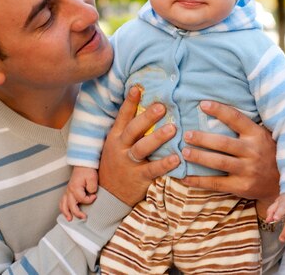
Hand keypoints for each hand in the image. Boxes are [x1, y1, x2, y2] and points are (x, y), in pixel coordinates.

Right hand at [59, 166, 97, 220]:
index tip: (95, 196)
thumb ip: (92, 187)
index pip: (82, 199)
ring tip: (69, 219)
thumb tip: (91, 194)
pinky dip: (63, 207)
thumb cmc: (87, 170)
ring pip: (63, 204)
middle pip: (71, 205)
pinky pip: (62, 201)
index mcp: (75, 188)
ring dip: (66, 213)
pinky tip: (66, 212)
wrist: (83, 164)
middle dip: (77, 213)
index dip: (90, 200)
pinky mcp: (68, 191)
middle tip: (84, 217)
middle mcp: (69, 190)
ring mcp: (67, 191)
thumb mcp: (92, 178)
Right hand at [98, 86, 179, 205]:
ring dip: (157, 137)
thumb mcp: (115, 145)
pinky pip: (153, 169)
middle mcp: (120, 148)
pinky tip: (177, 157)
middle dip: (147, 117)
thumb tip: (146, 107)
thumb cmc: (116, 165)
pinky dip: (165, 164)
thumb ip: (128, 130)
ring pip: (142, 148)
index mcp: (115, 137)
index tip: (138, 87)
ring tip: (172, 128)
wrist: (107, 196)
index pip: (122, 117)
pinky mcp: (139, 178)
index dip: (130, 102)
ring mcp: (129, 163)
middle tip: (161, 106)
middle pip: (133, 130)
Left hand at [180, 100, 279, 215]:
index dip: (219, 110)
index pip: (236, 119)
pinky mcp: (242, 186)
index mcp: (257, 135)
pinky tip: (186, 177)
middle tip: (186, 134)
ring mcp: (248, 170)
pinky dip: (199, 181)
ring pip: (218, 162)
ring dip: (199, 157)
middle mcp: (253, 151)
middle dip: (202, 138)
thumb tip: (218, 110)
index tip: (202, 104)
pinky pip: (217, 183)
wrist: (283, 182)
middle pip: (223, 143)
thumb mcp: (262, 136)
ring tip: (184, 152)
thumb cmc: (267, 153)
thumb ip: (245, 127)